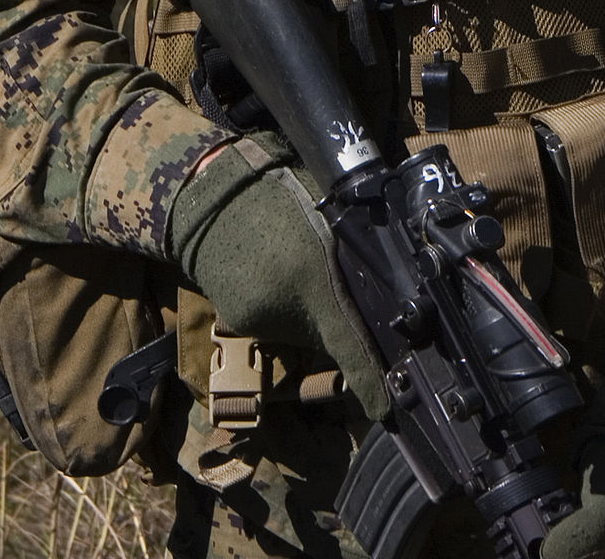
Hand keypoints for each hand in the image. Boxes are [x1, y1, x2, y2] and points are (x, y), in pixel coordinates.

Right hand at [169, 143, 387, 417]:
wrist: (212, 197)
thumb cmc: (284, 194)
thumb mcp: (331, 215)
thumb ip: (357, 254)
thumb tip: (393, 288)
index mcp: (314, 274)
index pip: (349, 341)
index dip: (370, 380)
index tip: (387, 409)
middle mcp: (284, 306)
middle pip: (329, 337)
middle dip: (343, 325)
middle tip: (341, 287)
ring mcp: (258, 317)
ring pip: (303, 332)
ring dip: (312, 313)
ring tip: (302, 268)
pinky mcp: (240, 320)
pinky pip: (278, 325)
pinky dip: (287, 308)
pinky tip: (279, 275)